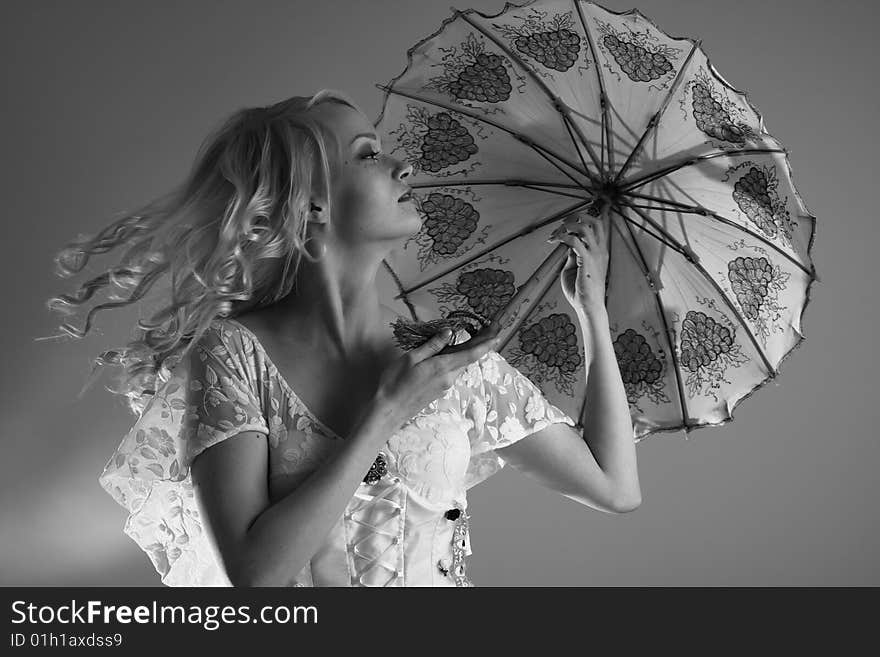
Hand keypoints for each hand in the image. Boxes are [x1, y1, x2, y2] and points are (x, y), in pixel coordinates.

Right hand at [371, 321, 500, 436]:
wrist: (389, 411)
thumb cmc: (395, 382)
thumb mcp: (411, 358)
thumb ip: (432, 346)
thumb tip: (449, 333)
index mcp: (442, 367)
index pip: (471, 354)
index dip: (485, 344)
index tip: (497, 335)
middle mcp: (448, 378)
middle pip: (468, 358)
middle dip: (480, 344)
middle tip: (490, 330)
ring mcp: (445, 386)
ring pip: (460, 365)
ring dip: (468, 352)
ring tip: (473, 337)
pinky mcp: (440, 391)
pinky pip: (452, 372)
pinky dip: (456, 360)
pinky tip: (452, 353)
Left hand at [547, 207, 609, 315]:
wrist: (588, 307)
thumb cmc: (581, 290)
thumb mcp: (574, 267)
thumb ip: (573, 254)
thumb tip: (567, 244)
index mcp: (600, 251)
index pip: (598, 226)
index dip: (584, 218)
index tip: (566, 223)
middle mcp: (600, 250)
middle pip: (594, 222)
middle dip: (577, 217)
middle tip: (562, 223)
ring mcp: (595, 255)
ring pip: (585, 228)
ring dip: (567, 226)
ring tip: (555, 234)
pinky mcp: (587, 262)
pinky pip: (575, 241)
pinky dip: (563, 237)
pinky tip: (555, 241)